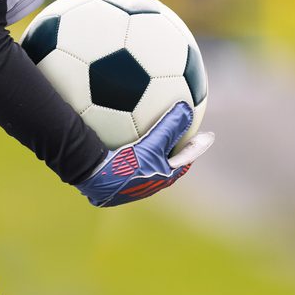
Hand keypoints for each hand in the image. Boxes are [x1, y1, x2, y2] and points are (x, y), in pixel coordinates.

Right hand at [76, 102, 213, 206]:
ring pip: (145, 166)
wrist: (93, 177)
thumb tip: (186, 108)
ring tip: (147, 136)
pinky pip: (126, 164)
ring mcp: (129, 186)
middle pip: (165, 165)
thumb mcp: (151, 144)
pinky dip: (129, 153)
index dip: (192, 149)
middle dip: (171, 151)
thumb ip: (169, 127)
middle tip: (176, 135)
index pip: (183, 163)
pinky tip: (117, 138)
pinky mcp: (112, 182)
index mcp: (161, 179)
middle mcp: (147, 184)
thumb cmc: (125, 164)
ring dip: (149, 152)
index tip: (200, 137)